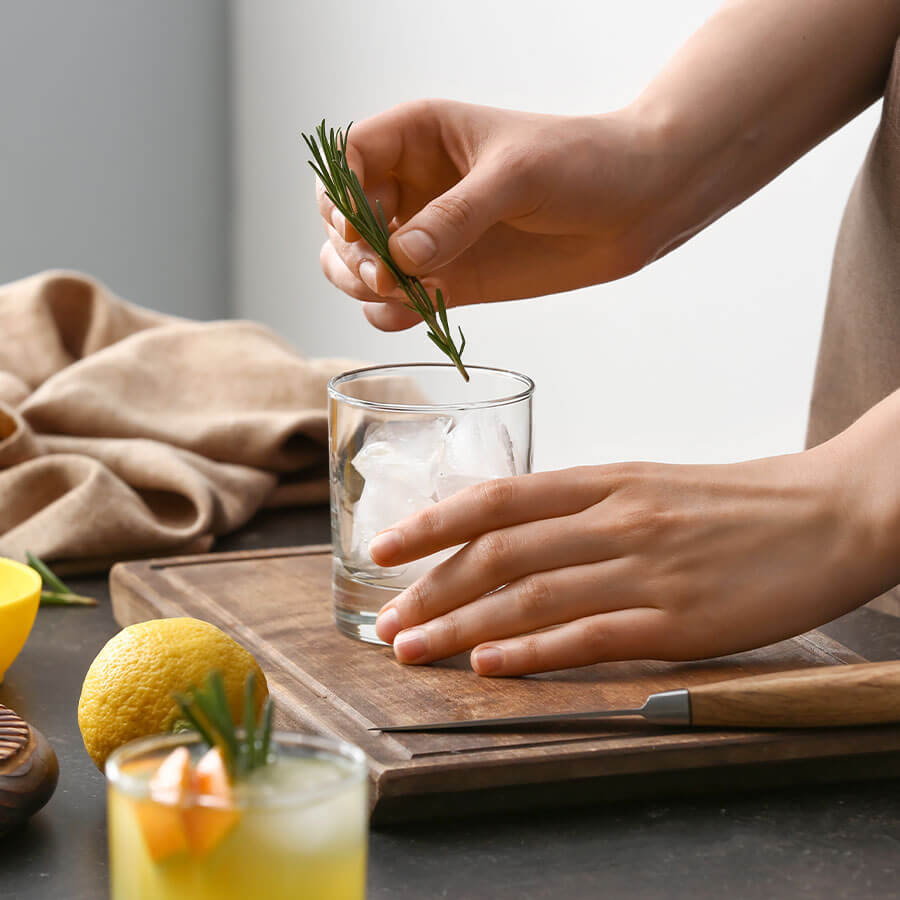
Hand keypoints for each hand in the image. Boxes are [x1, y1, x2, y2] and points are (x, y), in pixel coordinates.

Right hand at [317, 99, 667, 331]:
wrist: (636, 205)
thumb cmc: (582, 163)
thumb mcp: (518, 176)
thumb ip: (457, 215)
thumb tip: (399, 257)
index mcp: (419, 138)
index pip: (347, 158)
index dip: (341, 196)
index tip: (359, 229)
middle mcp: (413, 188)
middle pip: (341, 222)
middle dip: (349, 252)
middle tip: (383, 276)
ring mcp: (429, 238)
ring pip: (358, 267)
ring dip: (363, 287)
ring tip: (403, 295)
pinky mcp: (450, 281)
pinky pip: (397, 304)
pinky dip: (395, 315)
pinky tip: (425, 311)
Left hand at [369, 443, 894, 675]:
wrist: (832, 513)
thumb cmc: (737, 504)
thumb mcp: (652, 485)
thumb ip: (586, 507)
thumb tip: (517, 533)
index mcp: (606, 481)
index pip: (497, 498)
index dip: (433, 523)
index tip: (384, 548)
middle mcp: (615, 519)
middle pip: (498, 552)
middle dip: (431, 588)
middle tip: (386, 620)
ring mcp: (645, 569)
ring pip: (529, 597)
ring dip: (461, 627)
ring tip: (413, 649)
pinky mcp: (679, 619)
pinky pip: (588, 636)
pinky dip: (531, 650)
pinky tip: (490, 664)